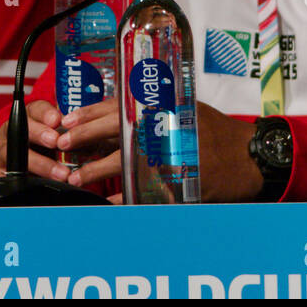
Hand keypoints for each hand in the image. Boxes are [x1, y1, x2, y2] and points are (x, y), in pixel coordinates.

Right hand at [0, 100, 69, 181]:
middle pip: (22, 127)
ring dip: (39, 162)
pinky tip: (40, 185)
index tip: (57, 120)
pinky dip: (24, 179)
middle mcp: (12, 131)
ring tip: (60, 173)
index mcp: (28, 119)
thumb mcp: (54, 141)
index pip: (35, 109)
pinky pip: (7, 174)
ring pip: (13, 151)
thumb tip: (89, 139)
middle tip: (56, 141)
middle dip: (40, 133)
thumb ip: (67, 137)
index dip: (45, 113)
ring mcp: (1, 150)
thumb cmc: (41, 153)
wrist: (16, 176)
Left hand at [67, 100, 260, 202]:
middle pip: (115, 132)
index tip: (67, 120)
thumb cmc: (212, 128)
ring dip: (96, 170)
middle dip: (84, 138)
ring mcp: (169, 156)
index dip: (90, 114)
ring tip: (76, 178)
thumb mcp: (181, 106)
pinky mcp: (175, 181)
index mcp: (163, 107)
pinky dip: (122, 195)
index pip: (119, 107)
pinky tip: (107, 199)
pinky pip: (141, 190)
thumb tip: (112, 112)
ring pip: (123, 162)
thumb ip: (150, 106)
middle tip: (60, 145)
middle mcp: (163, 128)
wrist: (246, 155)